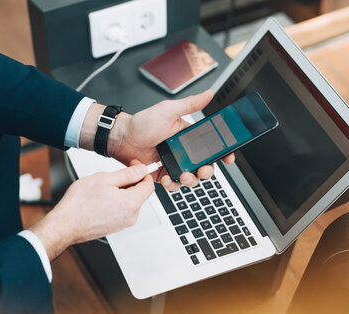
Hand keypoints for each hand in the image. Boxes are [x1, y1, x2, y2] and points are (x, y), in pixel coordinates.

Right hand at [28, 162, 153, 260]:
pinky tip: (100, 200)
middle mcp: (131, 216)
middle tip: (112, 177)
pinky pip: (122, 210)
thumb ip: (128, 174)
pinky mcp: (115, 227)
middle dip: (130, 182)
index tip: (134, 167)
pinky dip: (116, 202)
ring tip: (103, 190)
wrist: (65, 225)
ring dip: (121, 192)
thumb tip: (141, 170)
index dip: (142, 173)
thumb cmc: (80, 204)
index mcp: (132, 203)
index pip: (149, 185)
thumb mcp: (105, 179)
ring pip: (130, 202)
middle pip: (140, 194)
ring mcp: (124, 224)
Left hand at [109, 90, 234, 189]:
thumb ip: (190, 104)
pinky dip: (172, 184)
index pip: (211, 145)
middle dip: (207, 171)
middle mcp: (182, 150)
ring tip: (183, 175)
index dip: (222, 152)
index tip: (228, 158)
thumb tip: (208, 94)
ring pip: (190, 177)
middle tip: (202, 170)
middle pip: (203, 165)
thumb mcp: (168, 110)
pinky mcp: (162, 173)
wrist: (121, 137)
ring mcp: (173, 163)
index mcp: (188, 135)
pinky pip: (173, 183)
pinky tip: (168, 178)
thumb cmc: (141, 122)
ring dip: (190, 180)